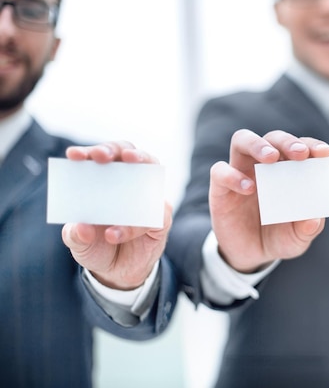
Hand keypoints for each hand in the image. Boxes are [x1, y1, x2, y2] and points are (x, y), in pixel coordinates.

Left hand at [62, 141, 171, 289]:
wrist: (117, 273)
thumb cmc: (97, 247)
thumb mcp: (78, 243)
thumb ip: (75, 235)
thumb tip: (82, 227)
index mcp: (106, 182)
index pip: (102, 157)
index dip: (90, 151)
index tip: (74, 155)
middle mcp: (130, 184)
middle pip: (129, 153)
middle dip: (116, 149)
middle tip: (101, 156)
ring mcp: (149, 200)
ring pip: (152, 172)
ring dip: (142, 162)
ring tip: (129, 162)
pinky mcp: (161, 220)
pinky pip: (153, 215)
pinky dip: (133, 225)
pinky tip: (115, 234)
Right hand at [209, 129, 328, 272]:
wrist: (251, 257)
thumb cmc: (279, 237)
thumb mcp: (297, 238)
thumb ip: (308, 228)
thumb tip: (315, 219)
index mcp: (289, 170)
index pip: (300, 148)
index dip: (312, 145)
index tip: (325, 153)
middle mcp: (264, 165)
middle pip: (273, 138)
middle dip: (287, 142)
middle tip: (300, 153)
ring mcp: (240, 173)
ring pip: (242, 140)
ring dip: (257, 144)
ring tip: (271, 158)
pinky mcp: (220, 188)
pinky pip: (220, 171)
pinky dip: (232, 175)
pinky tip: (248, 188)